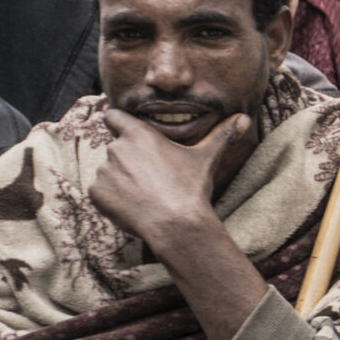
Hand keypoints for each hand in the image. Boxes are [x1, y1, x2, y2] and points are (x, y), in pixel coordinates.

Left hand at [92, 110, 253, 253]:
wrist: (175, 224)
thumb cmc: (191, 188)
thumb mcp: (207, 158)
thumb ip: (222, 135)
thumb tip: (244, 118)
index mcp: (139, 134)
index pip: (113, 116)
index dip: (119, 124)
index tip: (128, 134)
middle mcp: (117, 148)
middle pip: (116, 148)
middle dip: (128, 160)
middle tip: (151, 177)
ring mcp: (103, 171)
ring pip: (108, 171)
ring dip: (120, 179)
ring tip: (145, 194)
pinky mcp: (96, 193)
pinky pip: (101, 191)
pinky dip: (112, 198)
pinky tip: (134, 206)